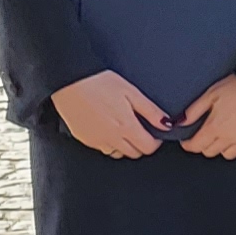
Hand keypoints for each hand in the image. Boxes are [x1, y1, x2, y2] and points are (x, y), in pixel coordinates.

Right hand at [49, 71, 172, 158]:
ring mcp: (96, 141)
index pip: (148, 148)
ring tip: (122, 127)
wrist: (69, 81)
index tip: (154, 133)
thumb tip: (166, 124)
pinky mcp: (84, 139)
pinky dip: (109, 142)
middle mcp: (111, 138)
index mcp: (126, 127)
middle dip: (141, 143)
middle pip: (134, 153)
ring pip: (118, 153)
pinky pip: (102, 148)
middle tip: (139, 128)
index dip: (155, 141)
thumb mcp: (131, 92)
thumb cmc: (99, 82)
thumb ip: (151, 111)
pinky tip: (107, 127)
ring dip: (124, 145)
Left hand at [177, 75, 235, 158]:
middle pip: (210, 151)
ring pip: (228, 154)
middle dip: (205, 144)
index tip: (188, 141)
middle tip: (206, 135)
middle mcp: (230, 138)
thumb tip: (180, 122)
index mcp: (215, 127)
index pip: (195, 146)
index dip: (189, 144)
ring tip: (224, 136)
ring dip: (223, 147)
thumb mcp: (212, 92)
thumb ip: (194, 110)